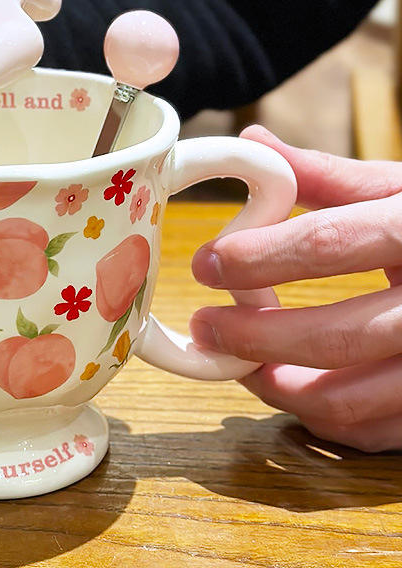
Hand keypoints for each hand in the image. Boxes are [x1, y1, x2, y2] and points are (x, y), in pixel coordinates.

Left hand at [189, 125, 401, 452]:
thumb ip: (327, 175)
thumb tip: (254, 146)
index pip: (329, 245)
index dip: (259, 257)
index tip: (207, 263)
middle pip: (335, 337)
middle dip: (253, 336)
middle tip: (205, 326)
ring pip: (350, 401)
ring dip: (277, 386)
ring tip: (235, 360)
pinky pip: (373, 432)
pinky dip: (319, 417)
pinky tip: (286, 386)